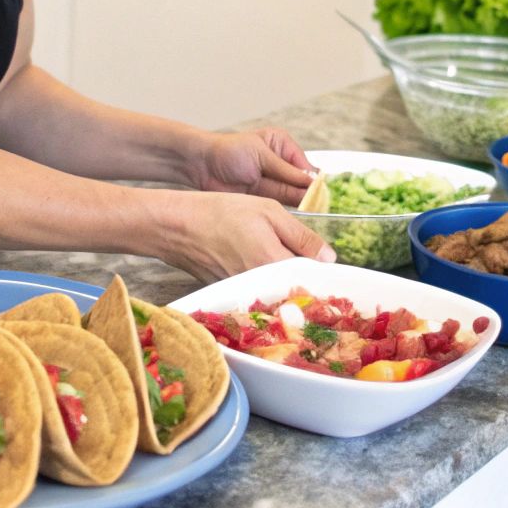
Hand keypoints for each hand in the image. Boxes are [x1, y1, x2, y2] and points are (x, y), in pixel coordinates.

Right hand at [158, 190, 334, 281]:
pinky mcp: (232, 294)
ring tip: (274, 258)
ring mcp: (245, 294)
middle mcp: (261, 286)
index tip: (322, 261)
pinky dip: (262, 281)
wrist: (179, 227)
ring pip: (276, 291)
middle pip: (294, 288)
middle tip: (302, 257)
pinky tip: (255, 263)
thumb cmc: (221, 214)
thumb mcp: (269, 212)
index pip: (312, 277)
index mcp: (274, 265)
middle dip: (302, 275)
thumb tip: (328, 257)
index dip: (319, 268)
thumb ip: (301, 236)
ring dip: (282, 278)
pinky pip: (257, 292)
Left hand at [189, 127, 317, 204]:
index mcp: (282, 146)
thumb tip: (310, 181)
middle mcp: (280, 164)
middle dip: (308, 193)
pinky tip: (295, 216)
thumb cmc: (229, 151)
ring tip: (310, 211)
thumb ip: (285, 171)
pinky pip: (279, 205)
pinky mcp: (262, 197)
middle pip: (301, 182)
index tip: (320, 192)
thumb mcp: (260, 156)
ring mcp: (272, 181)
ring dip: (299, 203)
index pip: (304, 165)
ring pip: (292, 195)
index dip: (312, 180)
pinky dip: (286, 210)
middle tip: (318, 205)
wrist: (202, 165)